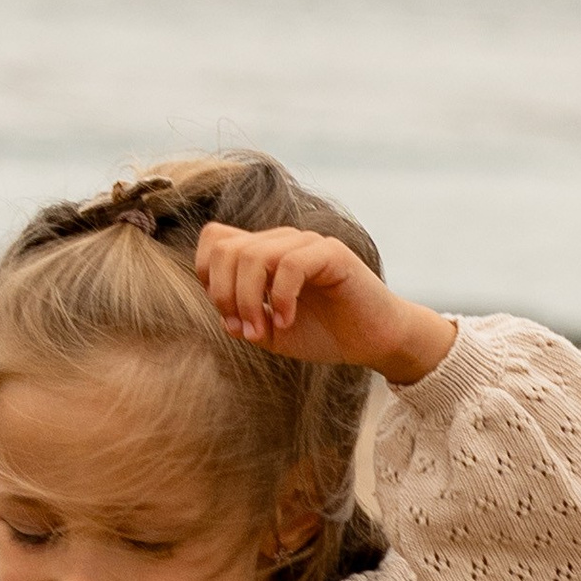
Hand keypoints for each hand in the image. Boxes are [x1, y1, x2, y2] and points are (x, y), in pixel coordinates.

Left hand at [195, 223, 455, 384]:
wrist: (373, 341)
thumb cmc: (325, 334)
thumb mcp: (273, 333)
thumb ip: (244, 321)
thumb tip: (224, 317)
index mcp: (264, 252)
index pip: (215, 239)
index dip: (208, 275)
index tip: (227, 315)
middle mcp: (282, 241)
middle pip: (227, 249)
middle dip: (224, 295)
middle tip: (245, 330)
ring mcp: (306, 243)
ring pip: (253, 256)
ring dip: (249, 301)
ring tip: (264, 331)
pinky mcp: (332, 253)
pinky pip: (290, 265)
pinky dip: (281, 298)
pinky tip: (289, 320)